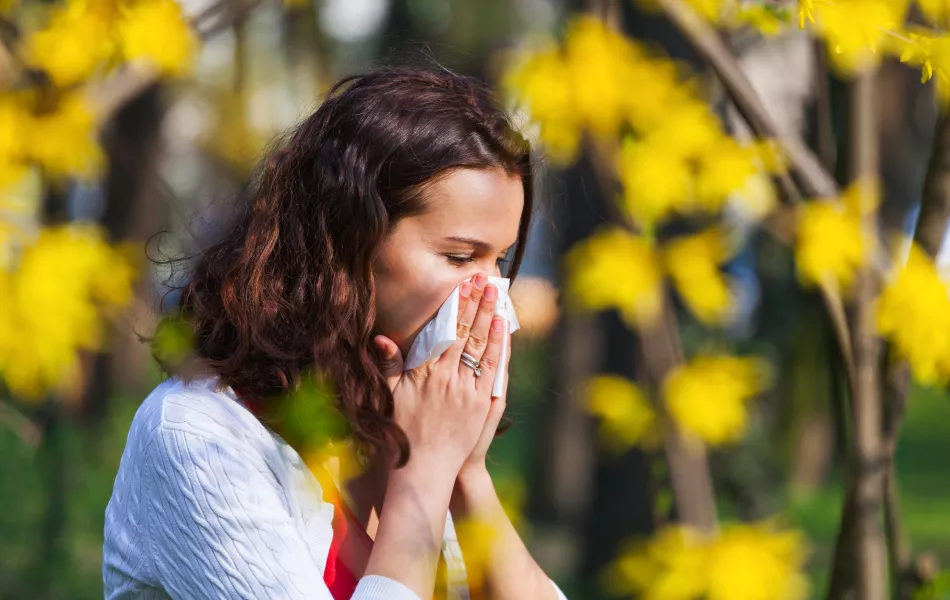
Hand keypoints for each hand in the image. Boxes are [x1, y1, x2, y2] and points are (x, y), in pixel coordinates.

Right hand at [373, 274, 505, 478]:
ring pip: (480, 346)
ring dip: (489, 318)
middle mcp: (447, 378)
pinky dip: (497, 346)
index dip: (454, 306)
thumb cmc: (404, 432)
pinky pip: (492, 369)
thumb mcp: (390, 397)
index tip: (462, 286)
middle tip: (484, 280)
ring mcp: (466, 391)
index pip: (443, 331)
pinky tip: (501, 328)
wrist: (424, 468)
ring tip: (495, 295)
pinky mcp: (481, 404)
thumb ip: (389, 366)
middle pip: (465, 333)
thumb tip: (382, 339)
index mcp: (424, 373)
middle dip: (475, 304)